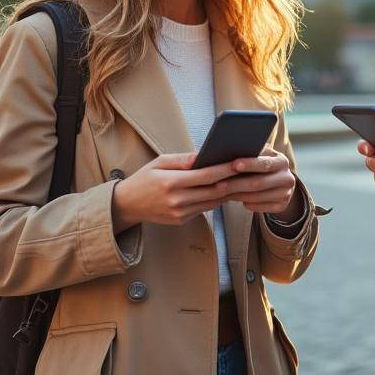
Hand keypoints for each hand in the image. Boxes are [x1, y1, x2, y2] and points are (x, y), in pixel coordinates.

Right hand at [110, 152, 238, 229]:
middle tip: (247, 171)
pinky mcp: (182, 220)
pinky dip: (215, 199)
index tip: (240, 161)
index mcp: (171, 183)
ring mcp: (180, 213)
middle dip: (232, 181)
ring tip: (240, 179)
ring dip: (227, 192)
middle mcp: (177, 201)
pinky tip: (223, 190)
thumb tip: (205, 154)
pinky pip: (204, 208)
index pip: (206, 176)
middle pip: (214, 191)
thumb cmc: (144, 179)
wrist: (127, 205)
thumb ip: (183, 159)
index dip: (225, 169)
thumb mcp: (159, 162)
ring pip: (213, 202)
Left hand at [218, 147, 300, 216]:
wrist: (279, 181)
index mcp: (281, 161)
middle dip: (236, 184)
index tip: (233, 164)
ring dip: (237, 195)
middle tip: (218, 185)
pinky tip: (235, 198)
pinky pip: (260, 208)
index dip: (249, 164)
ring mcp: (286, 194)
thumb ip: (250, 153)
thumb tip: (227, 151)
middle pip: (259, 183)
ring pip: (257, 197)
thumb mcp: (261, 156)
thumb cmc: (261, 165)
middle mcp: (287, 178)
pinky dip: (246, 204)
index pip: (265, 163)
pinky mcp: (282, 206)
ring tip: (221, 192)